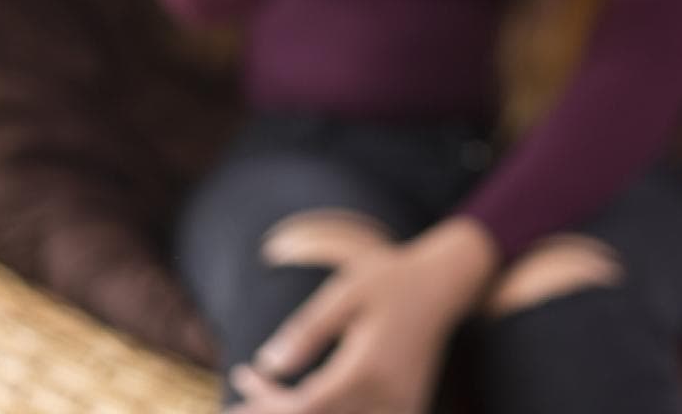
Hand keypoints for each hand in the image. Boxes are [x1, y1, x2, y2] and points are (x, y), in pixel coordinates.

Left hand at [232, 224, 495, 413]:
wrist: (443, 285)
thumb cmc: (390, 280)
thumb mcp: (346, 291)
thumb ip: (308, 329)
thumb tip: (268, 364)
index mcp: (368, 368)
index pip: (305, 406)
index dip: (265, 403)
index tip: (238, 382)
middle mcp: (386, 397)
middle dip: (274, 412)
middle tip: (239, 401)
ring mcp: (400, 407)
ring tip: (264, 401)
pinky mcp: (406, 408)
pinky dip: (329, 413)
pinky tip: (303, 403)